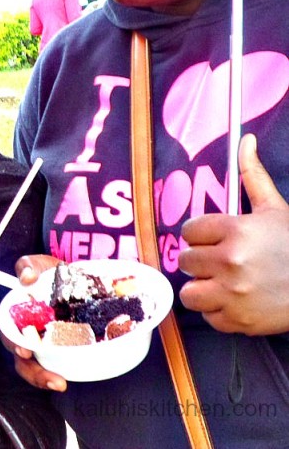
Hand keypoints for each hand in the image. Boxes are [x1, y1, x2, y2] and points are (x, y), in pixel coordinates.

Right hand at [2, 256, 66, 391]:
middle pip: (22, 357)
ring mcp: (44, 342)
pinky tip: (68, 378)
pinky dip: (61, 372)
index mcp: (16, 315)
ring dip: (44, 378)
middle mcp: (27, 332)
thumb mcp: (37, 264)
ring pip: (36, 366)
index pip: (8, 332)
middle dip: (33, 372)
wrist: (73, 277)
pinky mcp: (61, 347)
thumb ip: (28, 266)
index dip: (14, 343)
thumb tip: (26, 277)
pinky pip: (57, 364)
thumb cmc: (48, 272)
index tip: (24, 350)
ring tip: (60, 383)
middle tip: (51, 378)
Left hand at [179, 134, 288, 334]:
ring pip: (189, 292)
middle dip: (201, 260)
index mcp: (237, 231)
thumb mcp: (275, 208)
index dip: (202, 235)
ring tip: (224, 283)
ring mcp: (233, 294)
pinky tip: (237, 301)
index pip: (189, 231)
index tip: (216, 238)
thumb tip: (246, 138)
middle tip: (222, 261)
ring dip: (203, 289)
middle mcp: (231, 262)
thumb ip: (253, 175)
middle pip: (185, 260)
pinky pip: (207, 317)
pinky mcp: (238, 322)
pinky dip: (219, 312)